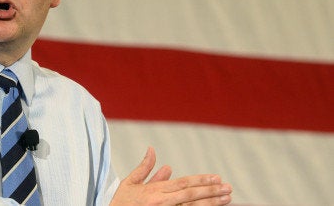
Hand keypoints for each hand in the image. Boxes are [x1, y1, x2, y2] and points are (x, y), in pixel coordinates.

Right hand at [109, 147, 231, 204]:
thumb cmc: (120, 203)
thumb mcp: (130, 183)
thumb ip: (144, 167)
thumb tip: (152, 149)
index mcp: (154, 191)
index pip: (182, 183)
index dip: (200, 180)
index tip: (216, 178)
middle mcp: (161, 202)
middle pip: (191, 195)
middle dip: (211, 192)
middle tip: (228, 189)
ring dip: (211, 203)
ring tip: (227, 200)